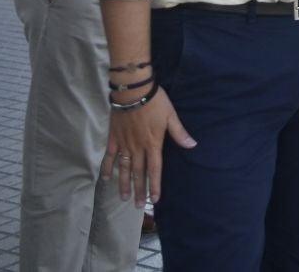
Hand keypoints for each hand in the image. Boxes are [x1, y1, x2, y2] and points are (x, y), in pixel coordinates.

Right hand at [101, 86, 194, 205]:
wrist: (133, 91)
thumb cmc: (155, 102)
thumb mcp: (171, 115)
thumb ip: (179, 133)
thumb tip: (192, 145)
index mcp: (153, 144)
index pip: (154, 169)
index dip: (155, 185)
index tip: (155, 199)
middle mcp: (138, 148)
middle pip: (138, 173)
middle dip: (139, 190)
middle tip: (137, 206)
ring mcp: (124, 144)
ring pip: (123, 168)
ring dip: (124, 183)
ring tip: (124, 197)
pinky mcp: (113, 138)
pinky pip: (109, 155)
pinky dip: (107, 167)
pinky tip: (106, 179)